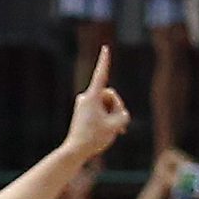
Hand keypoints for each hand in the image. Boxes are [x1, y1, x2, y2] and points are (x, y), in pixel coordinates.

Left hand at [63, 45, 131, 159]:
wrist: (76, 150)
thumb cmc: (95, 137)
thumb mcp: (118, 123)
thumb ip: (123, 112)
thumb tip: (117, 111)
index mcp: (91, 97)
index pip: (101, 75)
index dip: (105, 61)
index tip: (105, 48)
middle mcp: (86, 97)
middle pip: (111, 95)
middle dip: (117, 108)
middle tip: (116, 125)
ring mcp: (84, 104)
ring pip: (108, 104)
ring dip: (114, 115)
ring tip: (112, 130)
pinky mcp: (84, 110)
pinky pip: (103, 109)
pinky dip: (109, 118)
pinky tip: (115, 131)